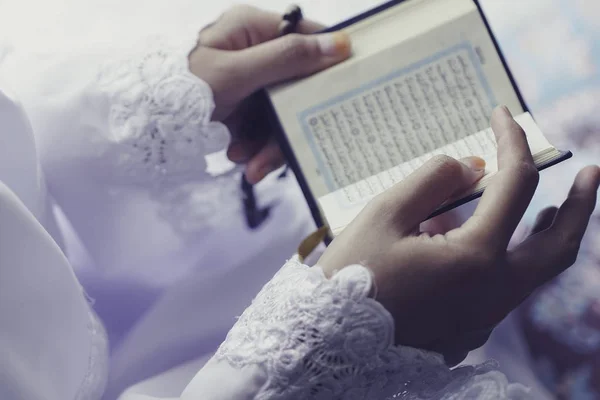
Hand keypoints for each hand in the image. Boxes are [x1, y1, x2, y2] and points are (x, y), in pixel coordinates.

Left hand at [189, 5, 351, 182]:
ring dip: (267, 142)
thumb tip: (339, 44)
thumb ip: (286, 59)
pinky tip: (238, 158)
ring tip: (249, 163)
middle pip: (293, 85)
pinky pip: (259, 125)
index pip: (306, 37)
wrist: (134, 122)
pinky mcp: (236, 105)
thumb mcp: (236, 73)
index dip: (328, 62)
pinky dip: (252, 146)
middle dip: (287, 122)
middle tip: (279, 151)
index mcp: (252, 29)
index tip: (347, 90)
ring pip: (277, 111)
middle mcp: (252, 52)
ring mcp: (244, 81)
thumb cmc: (179, 87)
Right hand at [318, 106, 599, 362]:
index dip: (512, 143)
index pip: (514, 186)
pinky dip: (503, 260)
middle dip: (581, 206)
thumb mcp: (384, 216)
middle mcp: (492, 293)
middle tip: (592, 175)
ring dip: (547, 237)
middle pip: (558, 247)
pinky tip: (477, 244)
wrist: (326, 342)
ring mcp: (483, 318)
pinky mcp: (467, 331)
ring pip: (534, 274)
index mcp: (474, 259)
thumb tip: (469, 166)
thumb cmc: (350, 276)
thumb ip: (431, 182)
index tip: (501, 116)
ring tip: (548, 210)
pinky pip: (500, 290)